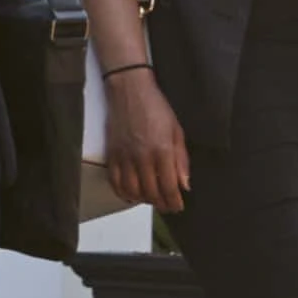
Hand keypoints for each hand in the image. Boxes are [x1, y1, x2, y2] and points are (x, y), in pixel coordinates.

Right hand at [101, 65, 189, 211]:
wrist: (129, 91)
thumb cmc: (157, 109)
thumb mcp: (177, 132)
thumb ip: (181, 160)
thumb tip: (185, 185)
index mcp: (162, 151)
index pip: (169, 187)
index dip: (174, 202)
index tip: (178, 207)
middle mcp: (142, 157)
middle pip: (151, 192)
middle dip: (161, 204)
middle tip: (168, 207)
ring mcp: (124, 156)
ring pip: (133, 190)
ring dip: (144, 200)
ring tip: (152, 201)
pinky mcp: (112, 154)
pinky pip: (115, 181)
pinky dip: (123, 192)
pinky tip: (132, 195)